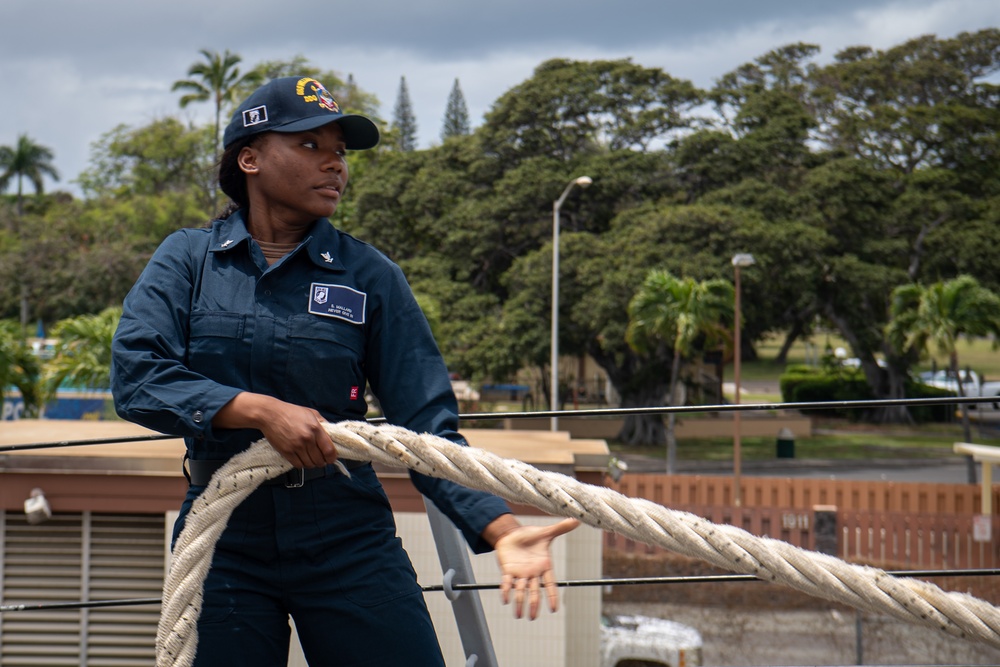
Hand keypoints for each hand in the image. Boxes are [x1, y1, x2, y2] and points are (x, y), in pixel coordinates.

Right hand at [213, 392, 338, 467]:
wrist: (270, 414)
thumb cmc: (291, 412)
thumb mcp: (311, 413)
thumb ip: (323, 423)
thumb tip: (332, 435)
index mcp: (316, 429)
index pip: (329, 450)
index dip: (332, 457)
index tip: (331, 458)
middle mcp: (307, 439)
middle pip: (319, 460)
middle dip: (322, 462)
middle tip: (321, 459)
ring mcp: (296, 446)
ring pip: (309, 464)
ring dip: (312, 464)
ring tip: (311, 459)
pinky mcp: (286, 452)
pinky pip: (298, 465)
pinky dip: (302, 464)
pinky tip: (302, 459)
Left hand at [493, 518, 579, 619]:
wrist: (512, 534)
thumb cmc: (530, 536)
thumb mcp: (546, 532)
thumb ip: (560, 528)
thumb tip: (577, 519)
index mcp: (543, 566)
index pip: (550, 584)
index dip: (552, 596)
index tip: (554, 609)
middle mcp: (532, 573)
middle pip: (534, 591)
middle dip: (534, 604)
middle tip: (532, 618)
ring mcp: (520, 573)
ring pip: (520, 590)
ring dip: (519, 602)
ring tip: (519, 615)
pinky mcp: (508, 570)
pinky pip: (506, 582)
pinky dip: (505, 590)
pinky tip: (505, 599)